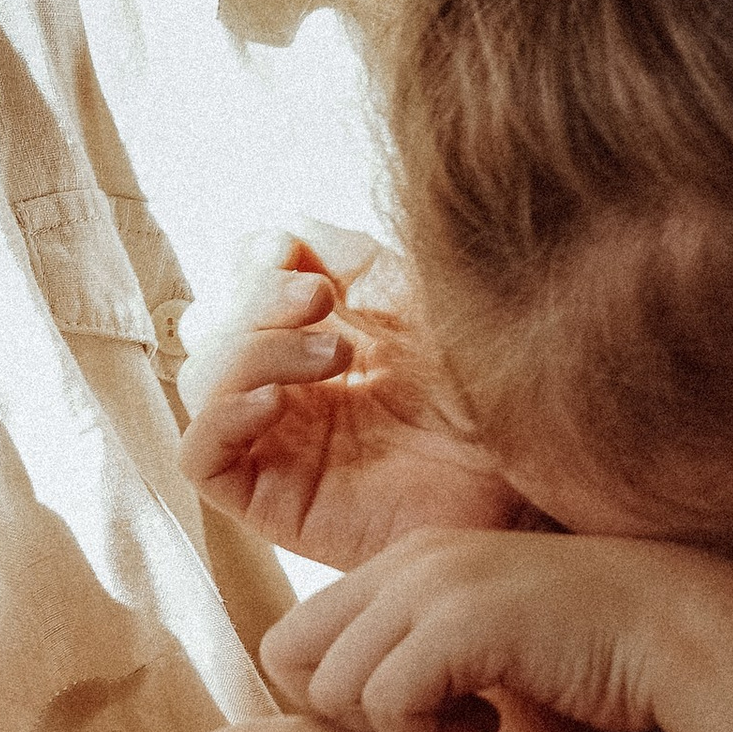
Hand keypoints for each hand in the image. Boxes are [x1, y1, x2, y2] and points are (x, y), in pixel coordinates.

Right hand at [180, 225, 519, 563]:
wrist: (532, 464)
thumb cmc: (490, 384)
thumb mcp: (419, 300)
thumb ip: (350, 259)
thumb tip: (285, 230)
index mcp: (322, 334)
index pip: (240, 284)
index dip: (252, 260)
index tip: (291, 250)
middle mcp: (293, 386)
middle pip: (211, 327)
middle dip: (253, 300)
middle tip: (319, 300)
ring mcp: (282, 443)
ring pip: (203, 382)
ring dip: (253, 352)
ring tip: (337, 357)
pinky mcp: (275, 500)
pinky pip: (201, 458)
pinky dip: (220, 417)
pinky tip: (274, 401)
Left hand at [265, 526, 723, 731]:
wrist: (677, 631)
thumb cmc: (587, 654)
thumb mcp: (482, 640)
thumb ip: (415, 656)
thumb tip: (345, 720)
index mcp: (407, 561)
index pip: (296, 638)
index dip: (333, 701)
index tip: (407, 722)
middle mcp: (408, 562)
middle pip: (291, 659)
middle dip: (345, 721)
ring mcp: (432, 585)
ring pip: (334, 688)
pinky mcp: (461, 621)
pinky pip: (387, 702)